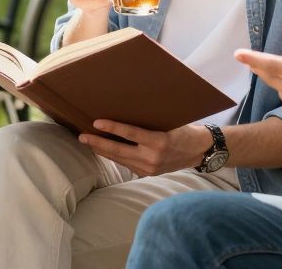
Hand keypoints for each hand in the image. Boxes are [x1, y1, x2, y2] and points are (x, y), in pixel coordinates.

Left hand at [78, 121, 210, 176]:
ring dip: (103, 151)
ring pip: (120, 159)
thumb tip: (126, 110)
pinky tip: (104, 150)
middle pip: (119, 150)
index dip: (112, 127)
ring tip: (88, 142)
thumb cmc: (184, 130)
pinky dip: (114, 156)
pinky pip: (126, 164)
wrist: (199, 151)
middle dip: (98, 143)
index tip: (96, 122)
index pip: (130, 134)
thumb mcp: (169, 122)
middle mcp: (153, 158)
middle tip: (82, 136)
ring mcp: (149, 168)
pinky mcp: (148, 173)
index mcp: (159, 142)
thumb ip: (149, 122)